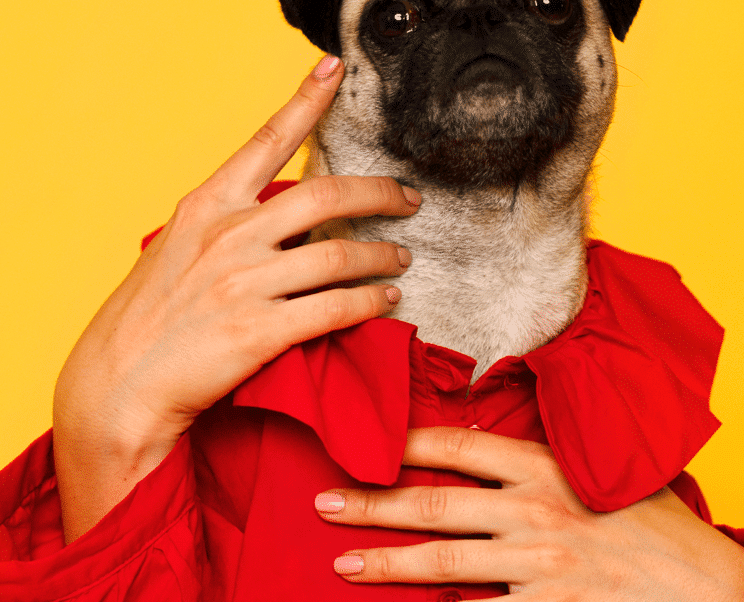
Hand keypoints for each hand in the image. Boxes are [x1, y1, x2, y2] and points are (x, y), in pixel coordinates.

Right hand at [53, 55, 420, 541]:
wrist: (116, 385)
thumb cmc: (146, 317)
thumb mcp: (175, 249)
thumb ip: (225, 225)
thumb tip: (278, 215)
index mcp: (207, 206)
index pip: (266, 140)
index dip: (305, 100)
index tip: (334, 67)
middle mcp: (229, 235)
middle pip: (325, 196)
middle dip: (379, 193)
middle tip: (408, 198)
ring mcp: (244, 282)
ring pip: (339, 256)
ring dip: (382, 255)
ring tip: (401, 257)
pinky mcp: (259, 331)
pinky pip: (334, 309)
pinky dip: (369, 302)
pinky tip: (385, 300)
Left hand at [316, 426, 743, 600]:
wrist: (715, 589)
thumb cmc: (655, 527)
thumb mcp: (600, 473)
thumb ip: (547, 459)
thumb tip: (494, 446)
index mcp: (543, 467)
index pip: (458, 445)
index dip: (407, 442)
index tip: (369, 443)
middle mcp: (533, 512)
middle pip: (434, 505)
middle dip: (372, 505)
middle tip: (324, 504)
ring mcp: (539, 567)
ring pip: (444, 563)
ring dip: (387, 564)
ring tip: (343, 566)